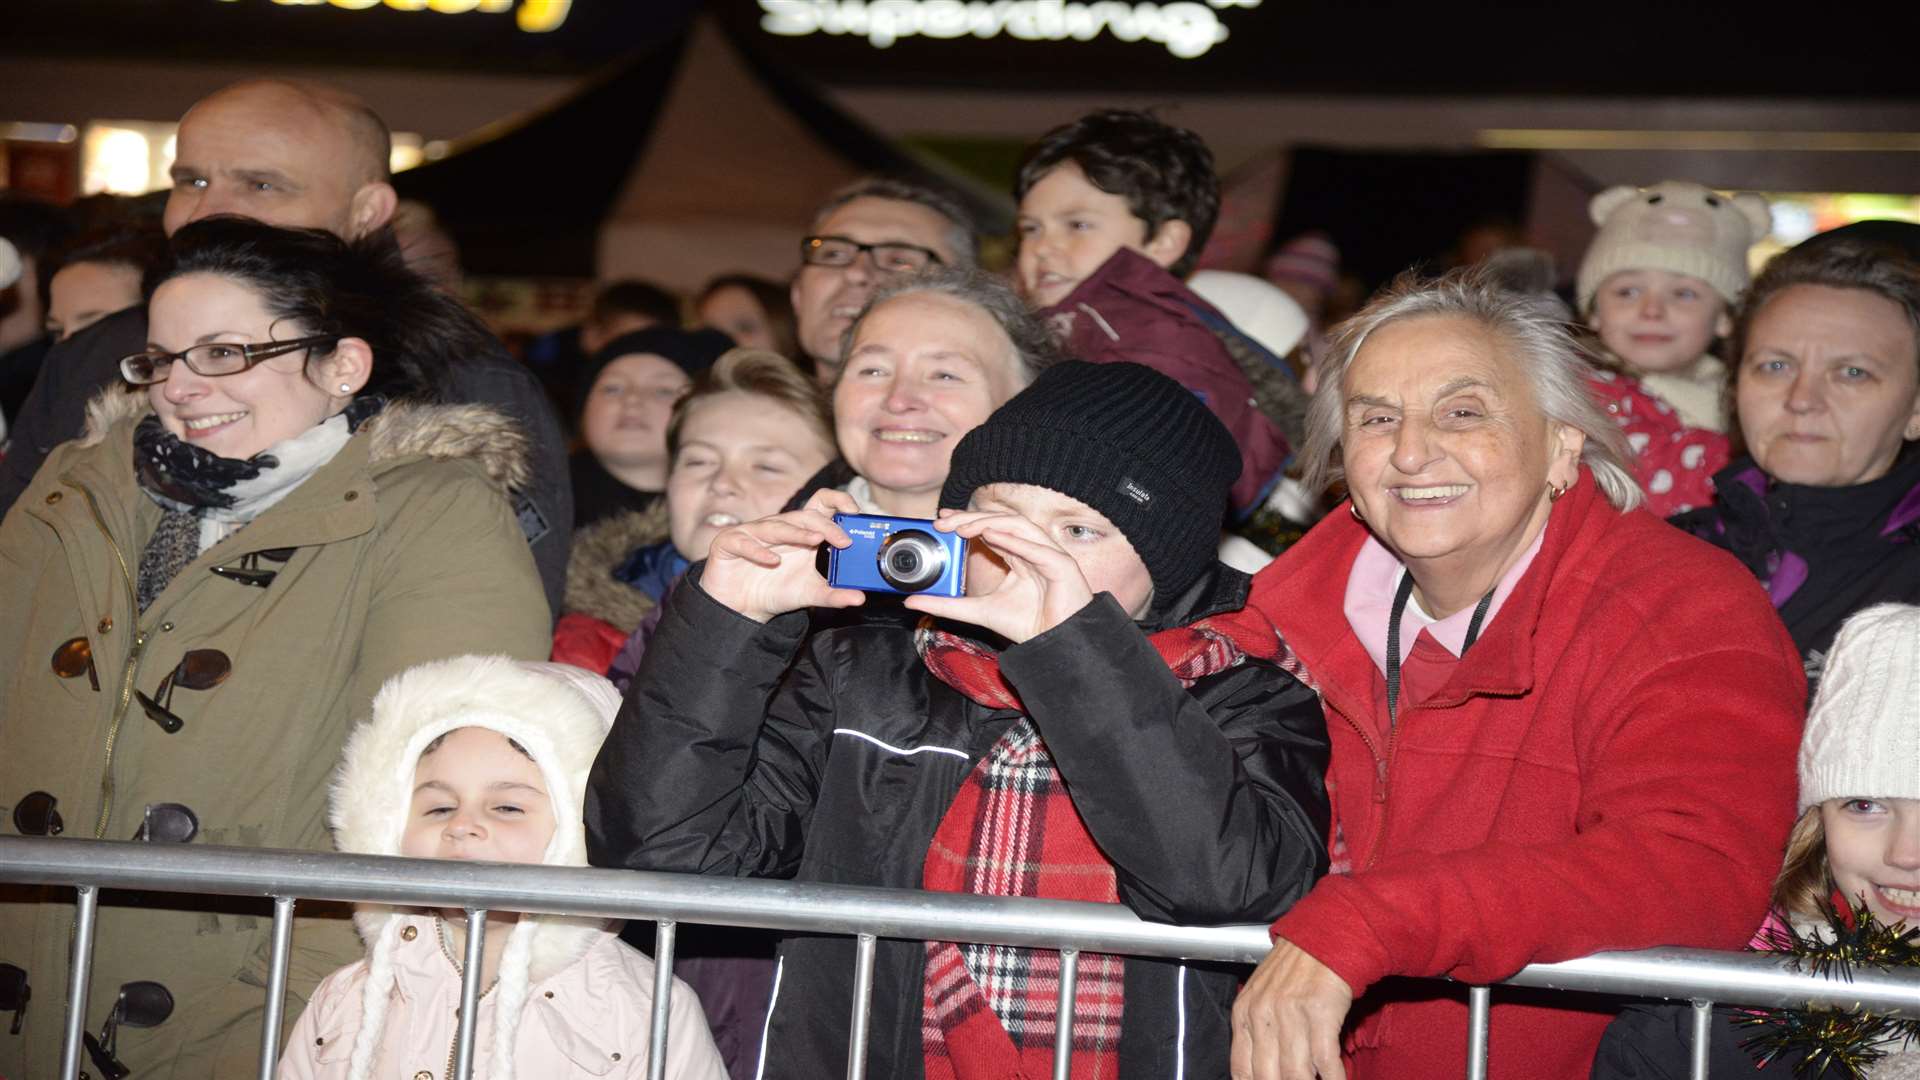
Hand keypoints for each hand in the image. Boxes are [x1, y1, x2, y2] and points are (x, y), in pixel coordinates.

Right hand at [699, 489, 866, 622]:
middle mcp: (779, 528)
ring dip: (796, 532)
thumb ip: (833, 594)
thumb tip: (859, 599)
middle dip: (825, 526)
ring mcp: (753, 533)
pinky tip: (772, 561)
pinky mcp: (729, 543)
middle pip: (804, 515)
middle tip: (844, 541)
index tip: (855, 514)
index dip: (838, 501)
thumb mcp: (809, 594)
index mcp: (801, 533)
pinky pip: (744, 542)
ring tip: (815, 540)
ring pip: (776, 526)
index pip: (821, 505)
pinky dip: (758, 551)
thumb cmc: (774, 591)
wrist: (740, 607)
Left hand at [901, 510, 1094, 643]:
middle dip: (971, 518)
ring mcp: (1049, 555)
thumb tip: (910, 600)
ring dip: (989, 523)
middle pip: (1001, 522)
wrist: (1054, 645)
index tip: (940, 520)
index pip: (990, 529)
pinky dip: (1015, 540)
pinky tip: (992, 536)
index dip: (966, 520)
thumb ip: (946, 605)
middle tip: (944, 521)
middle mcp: (1033, 549)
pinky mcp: (1062, 565)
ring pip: (1018, 526)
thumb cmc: (1027, 625)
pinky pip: (1038, 548)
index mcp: (1018, 555)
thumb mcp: (977, 611)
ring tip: (963, 527)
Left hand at [1230, 936, 1352, 1079]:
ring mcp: (1290, 1014)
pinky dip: (1333, 1079)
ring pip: (1296, 1074)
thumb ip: (1256, 1031)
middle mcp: (1262, 1015)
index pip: (1242, 1071)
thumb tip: (1261, 1072)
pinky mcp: (1319, 1013)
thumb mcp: (1261, 995)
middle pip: (1268, 1077)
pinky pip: (1324, 1061)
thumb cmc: (1296, 968)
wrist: (1324, 937)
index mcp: (1243, 1013)